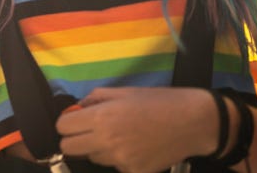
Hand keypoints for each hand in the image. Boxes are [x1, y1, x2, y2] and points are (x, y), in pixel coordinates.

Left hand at [56, 87, 215, 172]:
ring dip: (98, 148)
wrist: (193, 122)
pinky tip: (135, 147)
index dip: (67, 122)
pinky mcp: (133, 172)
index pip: (63, 127)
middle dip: (74, 139)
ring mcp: (120, 161)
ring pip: (93, 158)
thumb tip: (77, 108)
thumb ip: (95, 99)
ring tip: (120, 136)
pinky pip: (114, 166)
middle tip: (89, 131)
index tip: (76, 120)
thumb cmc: (158, 101)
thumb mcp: (124, 91)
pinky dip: (119, 159)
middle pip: (69, 149)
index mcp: (102, 117)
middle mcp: (107, 141)